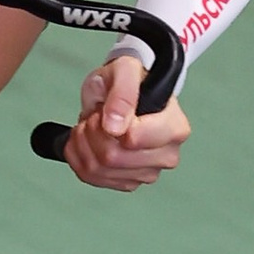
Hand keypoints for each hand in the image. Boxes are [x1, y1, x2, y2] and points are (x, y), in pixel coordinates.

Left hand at [59, 49, 191, 190]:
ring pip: (98, 170)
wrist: (119, 94)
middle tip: (96, 116)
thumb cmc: (127, 82)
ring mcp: (148, 172)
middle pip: (112, 158)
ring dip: (83, 144)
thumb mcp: (124, 70)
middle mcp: (166, 154)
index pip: (133, 139)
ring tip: (92, 126)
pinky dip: (79, 157)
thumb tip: (115, 126)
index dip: (109, 124)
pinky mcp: (128, 182)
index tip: (107, 111)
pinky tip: (87, 141)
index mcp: (175, 127)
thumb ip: (123, 92)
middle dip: (92, 132)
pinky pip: (91, 178)